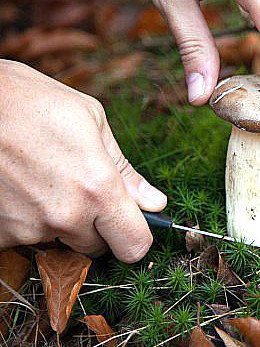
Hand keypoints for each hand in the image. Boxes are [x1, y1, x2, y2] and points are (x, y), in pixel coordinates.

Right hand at [0, 60, 166, 261]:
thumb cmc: (29, 100)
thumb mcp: (91, 121)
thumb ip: (125, 170)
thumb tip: (154, 202)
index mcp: (99, 189)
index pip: (134, 246)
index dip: (136, 238)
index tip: (130, 225)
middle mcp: (66, 216)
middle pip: (97, 246)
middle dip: (96, 224)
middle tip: (78, 189)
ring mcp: (28, 228)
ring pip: (59, 239)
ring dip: (57, 220)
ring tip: (41, 178)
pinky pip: (24, 237)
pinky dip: (25, 219)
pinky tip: (18, 187)